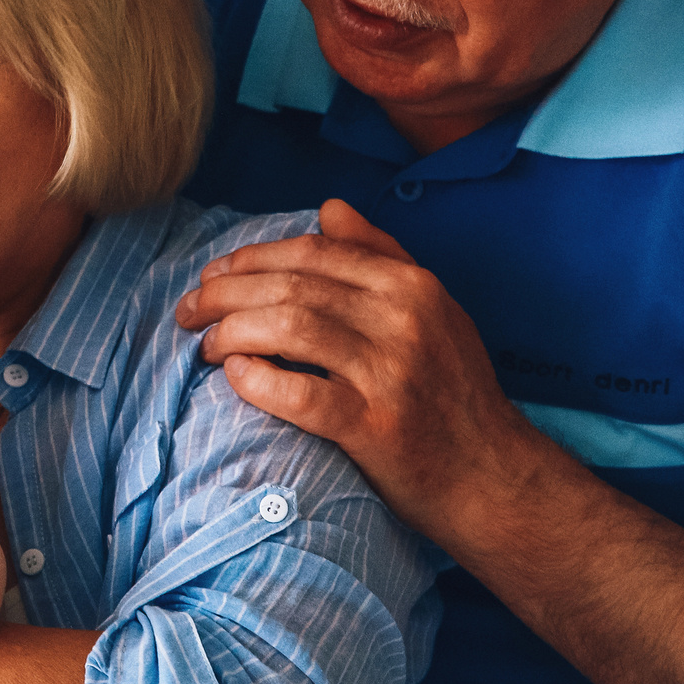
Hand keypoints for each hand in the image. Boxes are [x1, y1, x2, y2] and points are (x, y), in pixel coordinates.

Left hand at [172, 197, 563, 537]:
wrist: (493, 476)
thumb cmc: (454, 393)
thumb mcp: (434, 310)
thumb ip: (380, 254)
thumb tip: (329, 207)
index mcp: (411, 284)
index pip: (313, 251)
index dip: (252, 258)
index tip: (214, 274)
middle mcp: (402, 319)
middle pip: (291, 285)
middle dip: (226, 292)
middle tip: (190, 310)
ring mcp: (390, 373)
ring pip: (289, 328)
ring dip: (232, 332)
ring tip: (206, 345)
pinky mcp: (376, 427)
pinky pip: (300, 394)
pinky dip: (257, 380)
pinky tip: (234, 376)